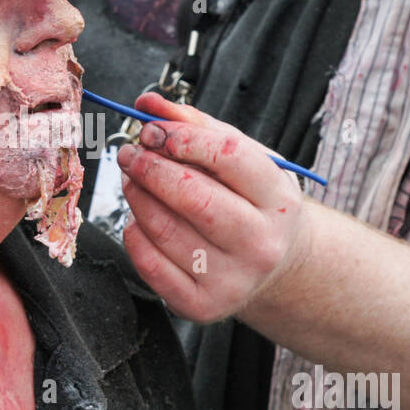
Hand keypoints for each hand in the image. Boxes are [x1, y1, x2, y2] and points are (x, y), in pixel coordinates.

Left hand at [117, 92, 312, 323]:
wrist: (273, 264)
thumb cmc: (251, 201)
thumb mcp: (241, 159)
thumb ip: (195, 126)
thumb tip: (146, 104)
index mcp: (278, 200)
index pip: (229, 157)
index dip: (184, 138)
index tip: (152, 130)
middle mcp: (261, 244)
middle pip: (193, 196)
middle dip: (150, 168)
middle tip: (130, 153)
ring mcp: (233, 280)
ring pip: (164, 228)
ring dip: (136, 196)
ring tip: (133, 180)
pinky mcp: (203, 306)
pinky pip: (149, 263)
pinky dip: (134, 233)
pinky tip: (140, 220)